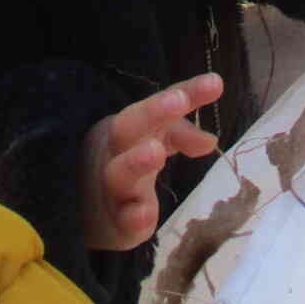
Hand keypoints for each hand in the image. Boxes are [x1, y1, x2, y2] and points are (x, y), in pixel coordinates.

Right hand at [81, 73, 222, 250]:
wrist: (90, 210)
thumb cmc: (128, 162)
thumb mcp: (156, 140)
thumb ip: (183, 134)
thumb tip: (211, 140)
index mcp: (129, 126)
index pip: (156, 103)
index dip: (185, 92)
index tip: (214, 83)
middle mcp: (117, 150)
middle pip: (127, 127)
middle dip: (152, 112)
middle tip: (178, 100)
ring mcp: (114, 185)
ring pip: (119, 172)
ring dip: (137, 161)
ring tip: (156, 152)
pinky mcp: (117, 220)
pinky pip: (122, 217)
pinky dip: (133, 216)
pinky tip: (145, 214)